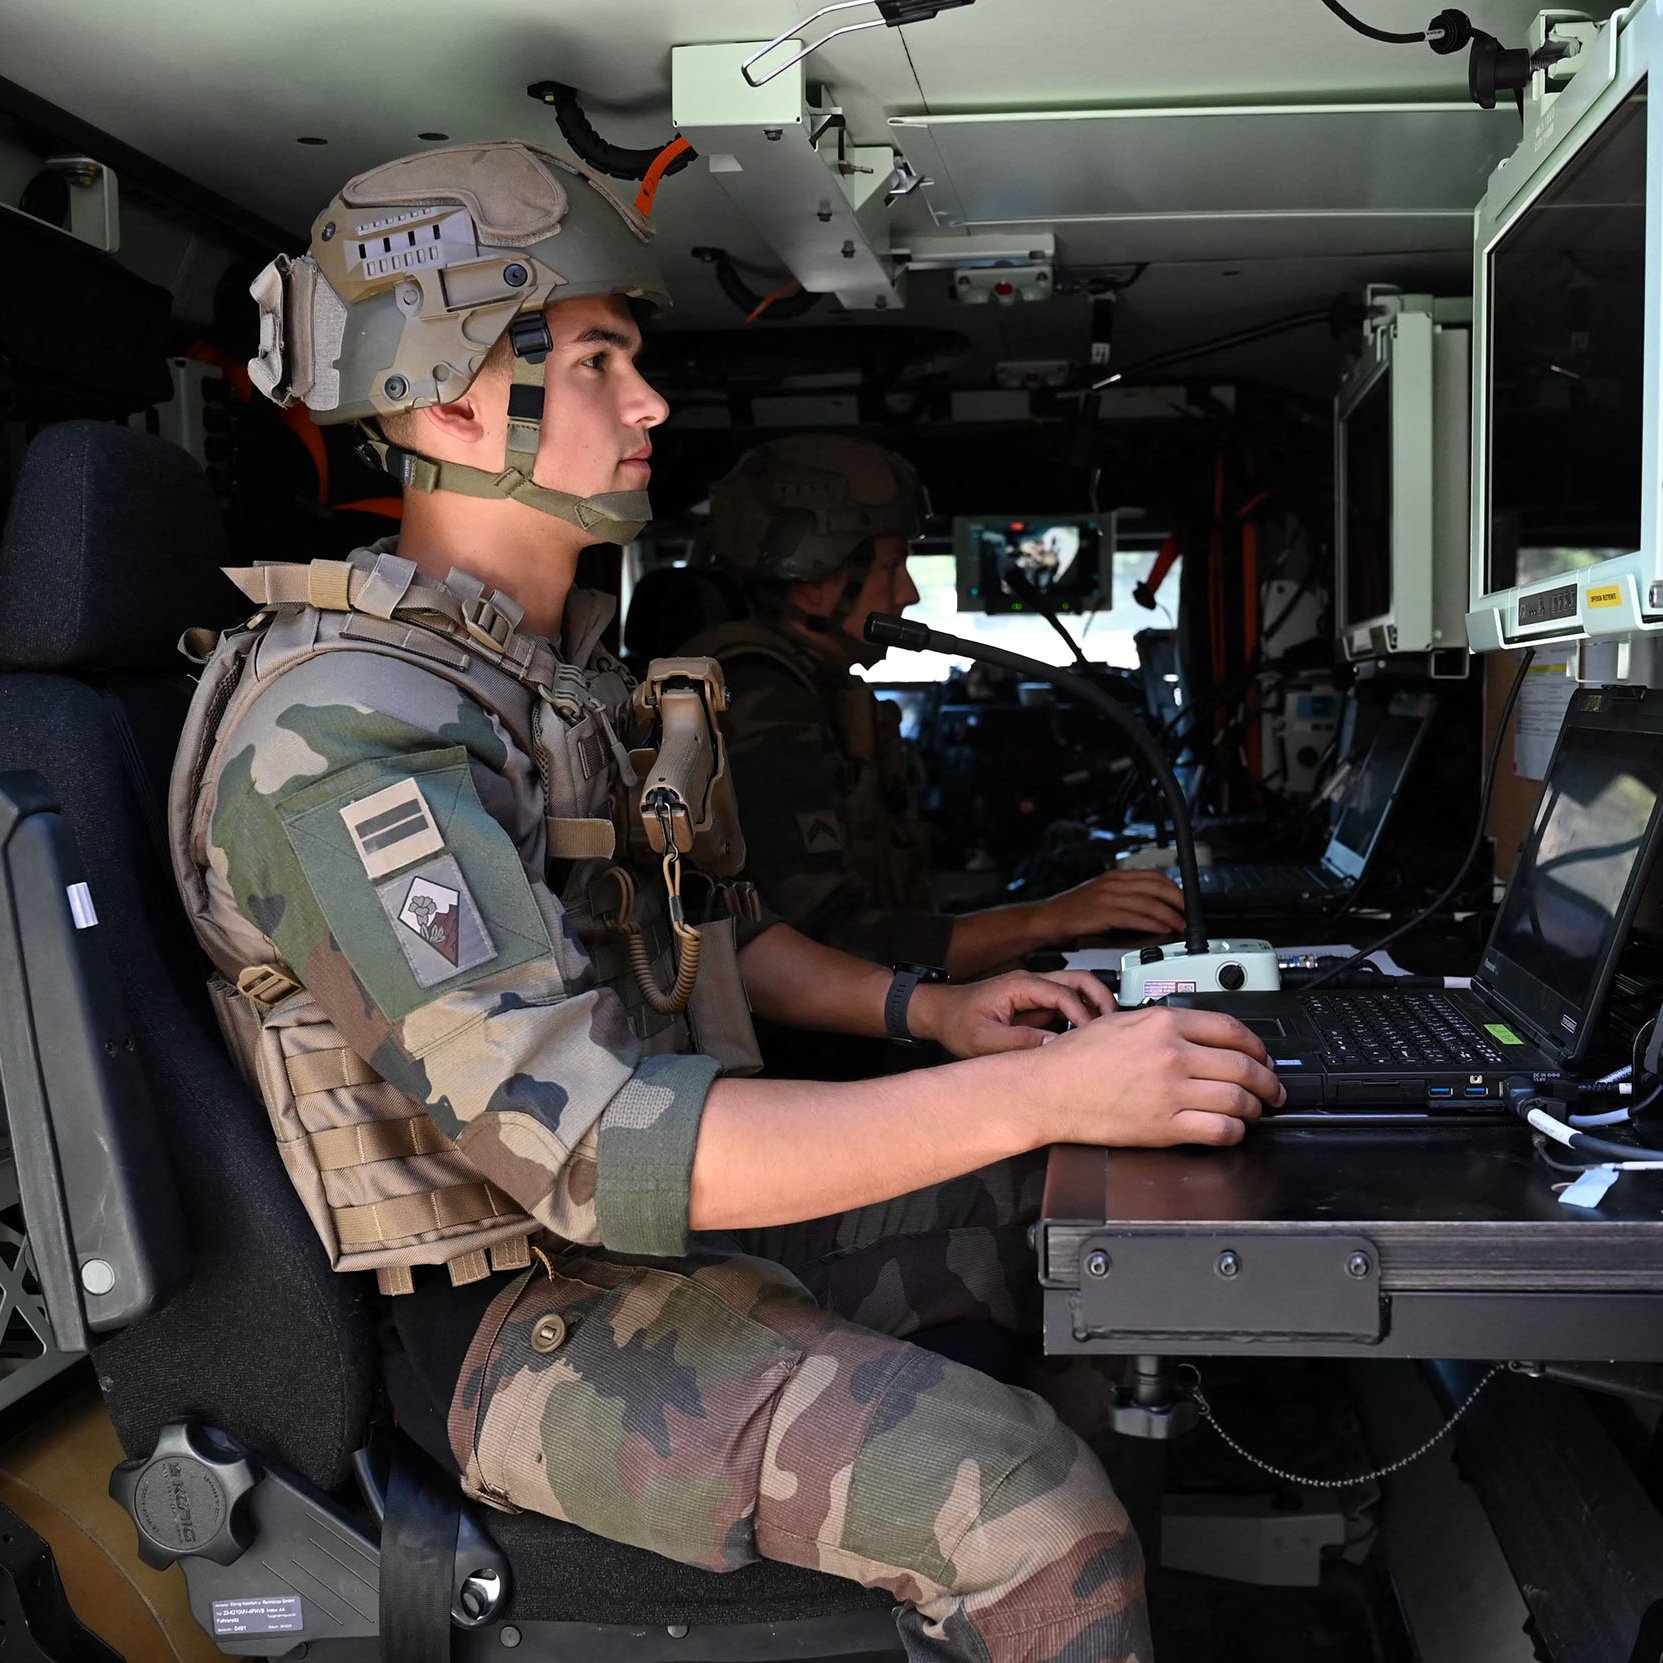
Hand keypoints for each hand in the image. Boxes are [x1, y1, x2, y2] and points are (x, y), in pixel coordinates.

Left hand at [909, 970, 1114, 1058]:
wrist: (941, 1014)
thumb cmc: (956, 1022)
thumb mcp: (984, 1039)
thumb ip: (1020, 1042)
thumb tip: (1055, 1046)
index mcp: (1020, 985)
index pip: (1063, 993)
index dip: (1081, 1015)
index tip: (1091, 1036)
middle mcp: (1031, 982)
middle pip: (1080, 980)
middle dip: (1101, 999)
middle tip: (1116, 1025)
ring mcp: (1035, 991)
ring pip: (1077, 988)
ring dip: (1095, 1006)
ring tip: (1108, 1030)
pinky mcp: (1036, 1003)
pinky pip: (1067, 1003)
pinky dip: (1083, 1015)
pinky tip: (1089, 1036)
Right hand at [1032, 1005, 1284, 1147]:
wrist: (1048, 1089)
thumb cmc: (1075, 1058)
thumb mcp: (1121, 1020)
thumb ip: (1162, 1024)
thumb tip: (1197, 1034)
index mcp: (1163, 1023)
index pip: (1231, 1030)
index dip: (1256, 1045)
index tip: (1261, 1055)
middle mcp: (1172, 1054)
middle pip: (1243, 1066)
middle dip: (1267, 1080)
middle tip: (1271, 1087)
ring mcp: (1170, 1091)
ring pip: (1238, 1099)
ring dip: (1255, 1108)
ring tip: (1254, 1111)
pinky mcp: (1165, 1125)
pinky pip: (1219, 1129)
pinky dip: (1235, 1131)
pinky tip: (1232, 1129)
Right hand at [1040, 870, 1186, 941]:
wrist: (1048, 919)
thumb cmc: (1073, 911)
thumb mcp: (1101, 895)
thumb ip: (1124, 896)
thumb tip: (1151, 905)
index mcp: (1115, 877)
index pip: (1153, 875)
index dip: (1173, 887)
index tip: (1185, 899)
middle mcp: (1114, 883)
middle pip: (1156, 886)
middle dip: (1178, 900)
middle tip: (1189, 913)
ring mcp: (1109, 897)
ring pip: (1149, 902)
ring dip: (1170, 915)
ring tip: (1180, 925)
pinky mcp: (1104, 913)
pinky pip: (1137, 917)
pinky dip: (1155, 923)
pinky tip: (1164, 929)